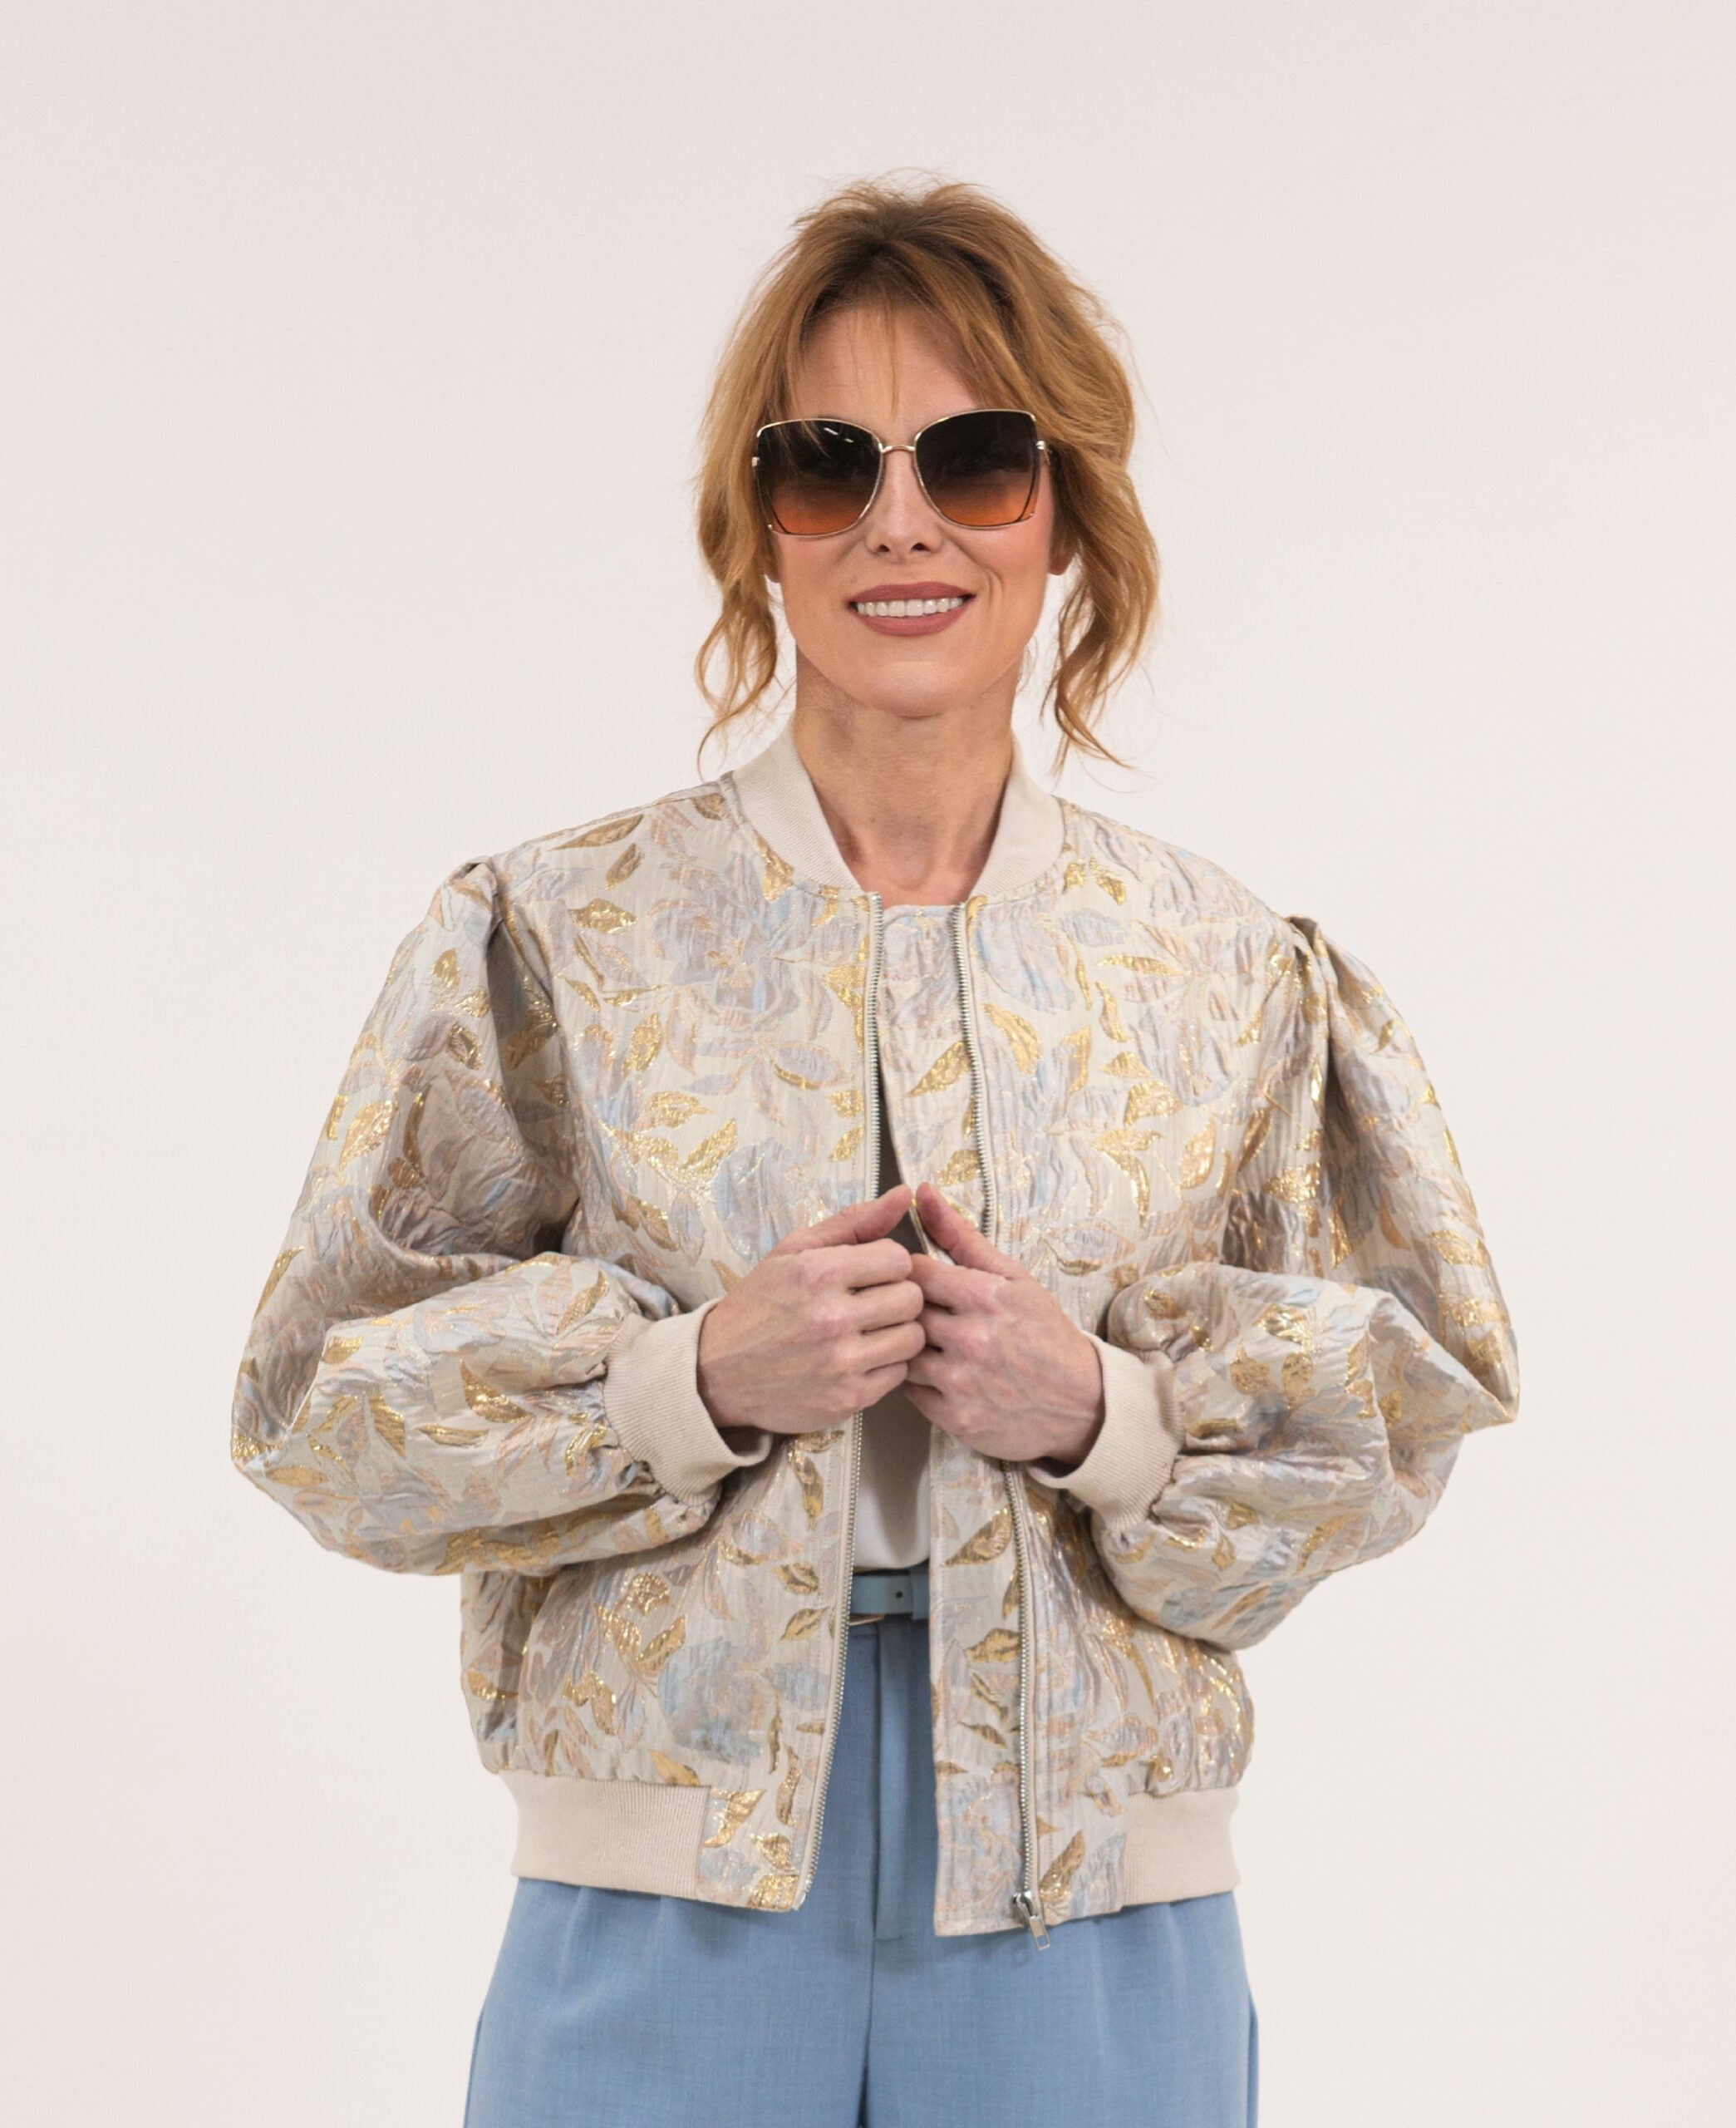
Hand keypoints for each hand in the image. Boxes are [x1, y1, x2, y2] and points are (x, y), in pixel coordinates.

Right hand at [696, 1183, 925, 1439]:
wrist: (717, 1371)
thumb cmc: (760, 1305)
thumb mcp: (794, 1251)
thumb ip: (853, 1223)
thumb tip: (905, 1195)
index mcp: (817, 1273)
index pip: (898, 1259)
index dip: (890, 1264)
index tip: (872, 1273)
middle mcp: (830, 1318)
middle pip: (912, 1299)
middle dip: (898, 1297)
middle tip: (873, 1302)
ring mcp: (840, 1363)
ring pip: (912, 1338)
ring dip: (896, 1332)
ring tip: (869, 1330)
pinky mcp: (847, 1399)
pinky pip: (899, 1374)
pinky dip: (885, 1365)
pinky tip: (859, 1357)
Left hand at [902, 1181, 1105, 1467]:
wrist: (1081, 1403)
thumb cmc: (1044, 1334)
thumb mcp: (1013, 1278)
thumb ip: (961, 1237)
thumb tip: (923, 1193)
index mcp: (985, 1296)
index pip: (914, 1271)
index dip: (907, 1275)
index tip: (915, 1281)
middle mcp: (971, 1338)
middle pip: (904, 1312)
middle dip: (905, 1310)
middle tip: (921, 1314)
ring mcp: (962, 1380)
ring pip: (901, 1351)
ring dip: (908, 1345)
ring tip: (929, 1343)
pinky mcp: (955, 1417)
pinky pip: (909, 1391)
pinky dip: (917, 1381)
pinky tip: (937, 1373)